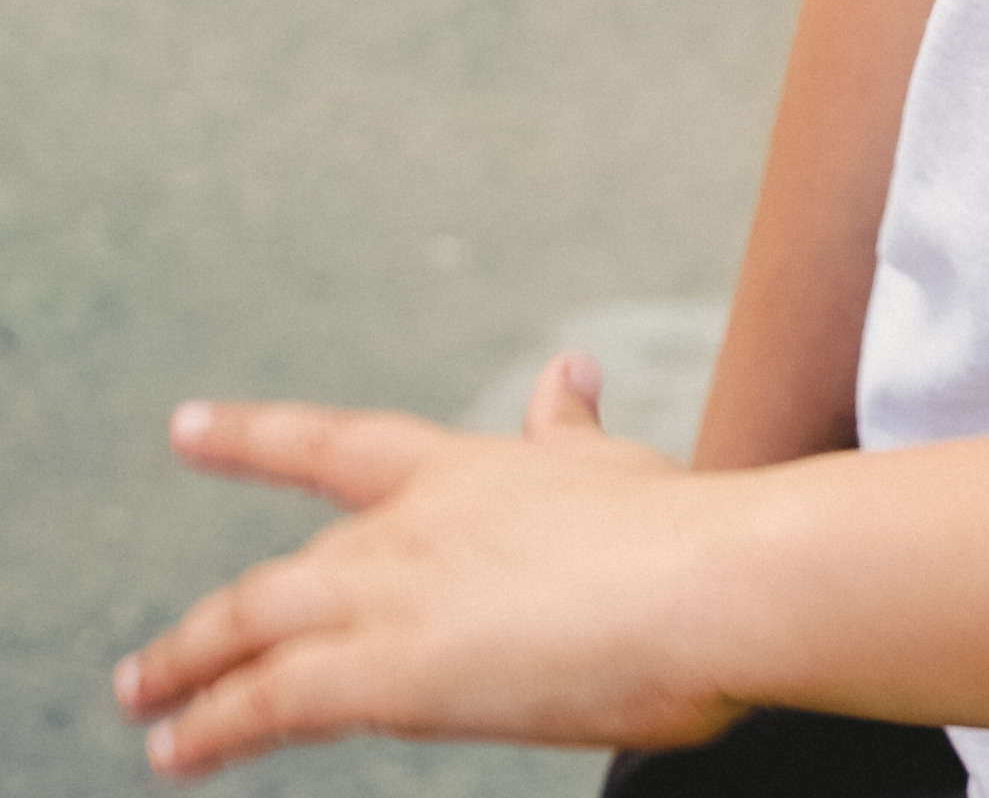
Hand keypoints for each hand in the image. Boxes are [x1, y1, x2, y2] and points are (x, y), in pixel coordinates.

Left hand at [115, 359, 744, 777]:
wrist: (707, 581)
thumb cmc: (679, 533)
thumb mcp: (608, 467)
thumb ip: (566, 430)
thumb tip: (566, 372)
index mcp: (462, 470)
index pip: (333, 444)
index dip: (253, 436)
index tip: (188, 426)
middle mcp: (410, 524)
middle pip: (283, 568)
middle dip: (210, 622)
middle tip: (150, 663)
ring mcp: (395, 593)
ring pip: (254, 624)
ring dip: (189, 669)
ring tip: (148, 706)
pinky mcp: (390, 673)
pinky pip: (271, 702)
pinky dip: (215, 725)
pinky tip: (181, 749)